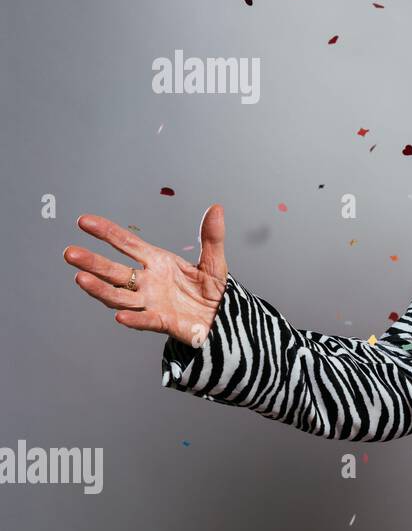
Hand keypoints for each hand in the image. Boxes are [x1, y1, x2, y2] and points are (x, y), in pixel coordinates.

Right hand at [63, 204, 229, 346]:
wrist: (222, 319)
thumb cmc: (212, 290)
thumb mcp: (214, 261)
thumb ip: (212, 236)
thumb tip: (216, 208)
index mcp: (157, 262)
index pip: (127, 244)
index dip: (106, 232)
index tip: (84, 221)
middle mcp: (147, 282)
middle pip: (114, 271)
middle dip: (92, 262)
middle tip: (70, 253)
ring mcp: (151, 302)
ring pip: (120, 296)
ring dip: (100, 289)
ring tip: (81, 279)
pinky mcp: (162, 322)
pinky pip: (144, 320)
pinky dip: (133, 319)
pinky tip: (120, 317)